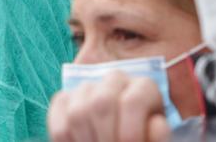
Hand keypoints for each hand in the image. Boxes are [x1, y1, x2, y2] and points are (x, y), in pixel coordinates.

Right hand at [48, 70, 170, 141]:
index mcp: (144, 88)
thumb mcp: (155, 138)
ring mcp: (87, 88)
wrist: (120, 138)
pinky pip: (58, 119)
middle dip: (106, 136)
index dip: (130, 131)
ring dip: (87, 140)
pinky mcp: (64, 99)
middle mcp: (115, 80)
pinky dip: (67, 140)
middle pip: (101, 104)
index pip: (132, 101)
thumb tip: (157, 124)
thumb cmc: (144, 140)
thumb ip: (158, 135)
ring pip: (77, 112)